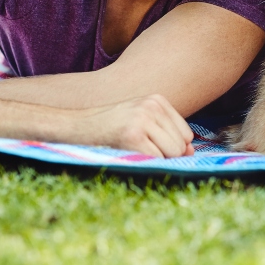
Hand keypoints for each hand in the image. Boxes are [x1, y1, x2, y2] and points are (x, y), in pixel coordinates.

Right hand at [71, 94, 195, 156]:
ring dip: (155, 160)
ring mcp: (142, 119)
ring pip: (172, 153)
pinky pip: (156, 159)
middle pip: (181, 145)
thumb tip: (191, 151)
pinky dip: (145, 164)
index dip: (174, 148)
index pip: (186, 134)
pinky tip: (128, 155)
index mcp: (156, 100)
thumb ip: (166, 132)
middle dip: (166, 156)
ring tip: (133, 151)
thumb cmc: (108, 128)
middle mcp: (152, 106)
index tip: (153, 148)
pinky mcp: (132, 136)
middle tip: (140, 151)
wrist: (74, 126)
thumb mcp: (140, 120)